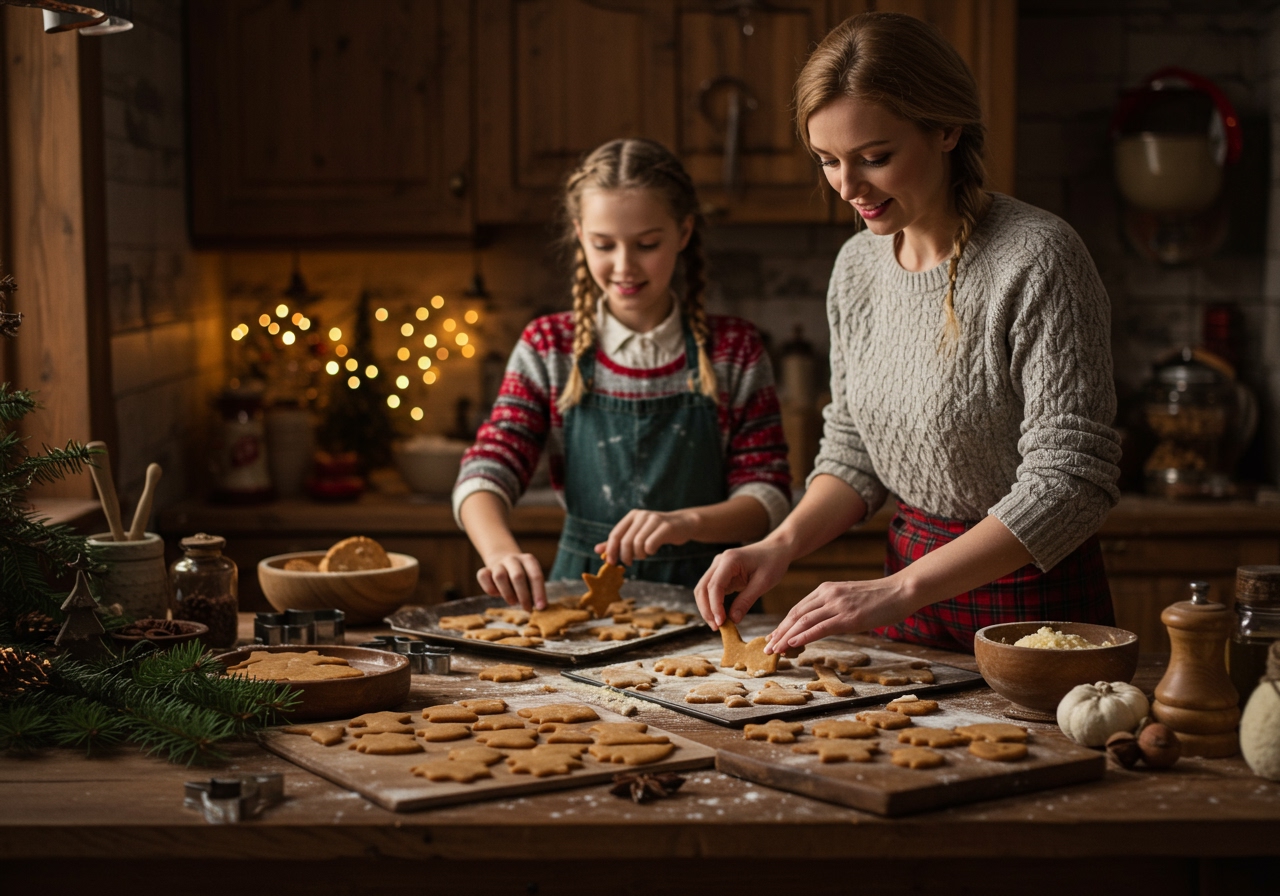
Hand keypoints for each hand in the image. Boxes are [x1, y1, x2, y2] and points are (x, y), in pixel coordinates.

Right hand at [476, 552, 545, 610]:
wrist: (503, 562)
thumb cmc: (522, 577)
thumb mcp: (531, 580)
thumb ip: (534, 591)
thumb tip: (539, 607)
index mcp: (528, 560)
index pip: (535, 575)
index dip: (539, 592)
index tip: (541, 607)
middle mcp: (513, 559)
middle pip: (517, 576)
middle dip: (523, 596)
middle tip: (527, 609)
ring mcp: (498, 564)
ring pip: (499, 577)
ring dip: (508, 594)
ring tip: (513, 602)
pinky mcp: (484, 570)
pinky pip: (483, 577)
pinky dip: (489, 588)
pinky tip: (496, 594)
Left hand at [594, 509, 694, 566]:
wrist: (683, 524)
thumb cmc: (657, 532)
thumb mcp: (636, 534)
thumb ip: (617, 542)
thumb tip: (597, 550)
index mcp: (632, 516)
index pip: (615, 534)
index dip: (611, 550)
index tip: (610, 562)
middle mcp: (642, 515)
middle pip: (625, 541)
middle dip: (625, 556)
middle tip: (628, 563)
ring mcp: (654, 520)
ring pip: (637, 544)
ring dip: (639, 555)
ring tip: (644, 555)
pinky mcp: (665, 527)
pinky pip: (651, 544)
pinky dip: (650, 552)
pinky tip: (653, 550)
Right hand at [693, 541, 791, 628]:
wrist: (776, 549)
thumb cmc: (772, 562)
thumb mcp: (763, 583)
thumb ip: (746, 601)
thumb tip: (733, 620)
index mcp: (729, 560)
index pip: (715, 586)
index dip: (715, 606)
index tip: (721, 623)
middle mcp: (719, 562)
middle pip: (703, 588)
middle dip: (707, 609)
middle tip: (716, 627)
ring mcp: (718, 567)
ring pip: (703, 590)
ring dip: (707, 608)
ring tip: (717, 624)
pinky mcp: (721, 573)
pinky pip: (711, 590)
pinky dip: (712, 603)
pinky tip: (720, 616)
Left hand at [763, 575, 915, 653]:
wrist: (902, 590)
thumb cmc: (879, 598)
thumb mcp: (849, 599)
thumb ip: (833, 608)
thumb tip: (821, 625)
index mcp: (826, 590)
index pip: (798, 609)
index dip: (783, 625)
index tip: (773, 637)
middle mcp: (828, 595)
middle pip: (796, 615)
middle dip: (779, 632)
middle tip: (767, 647)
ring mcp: (838, 605)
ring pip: (804, 622)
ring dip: (786, 637)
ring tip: (774, 649)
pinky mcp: (849, 617)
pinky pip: (821, 627)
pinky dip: (804, 636)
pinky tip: (792, 643)